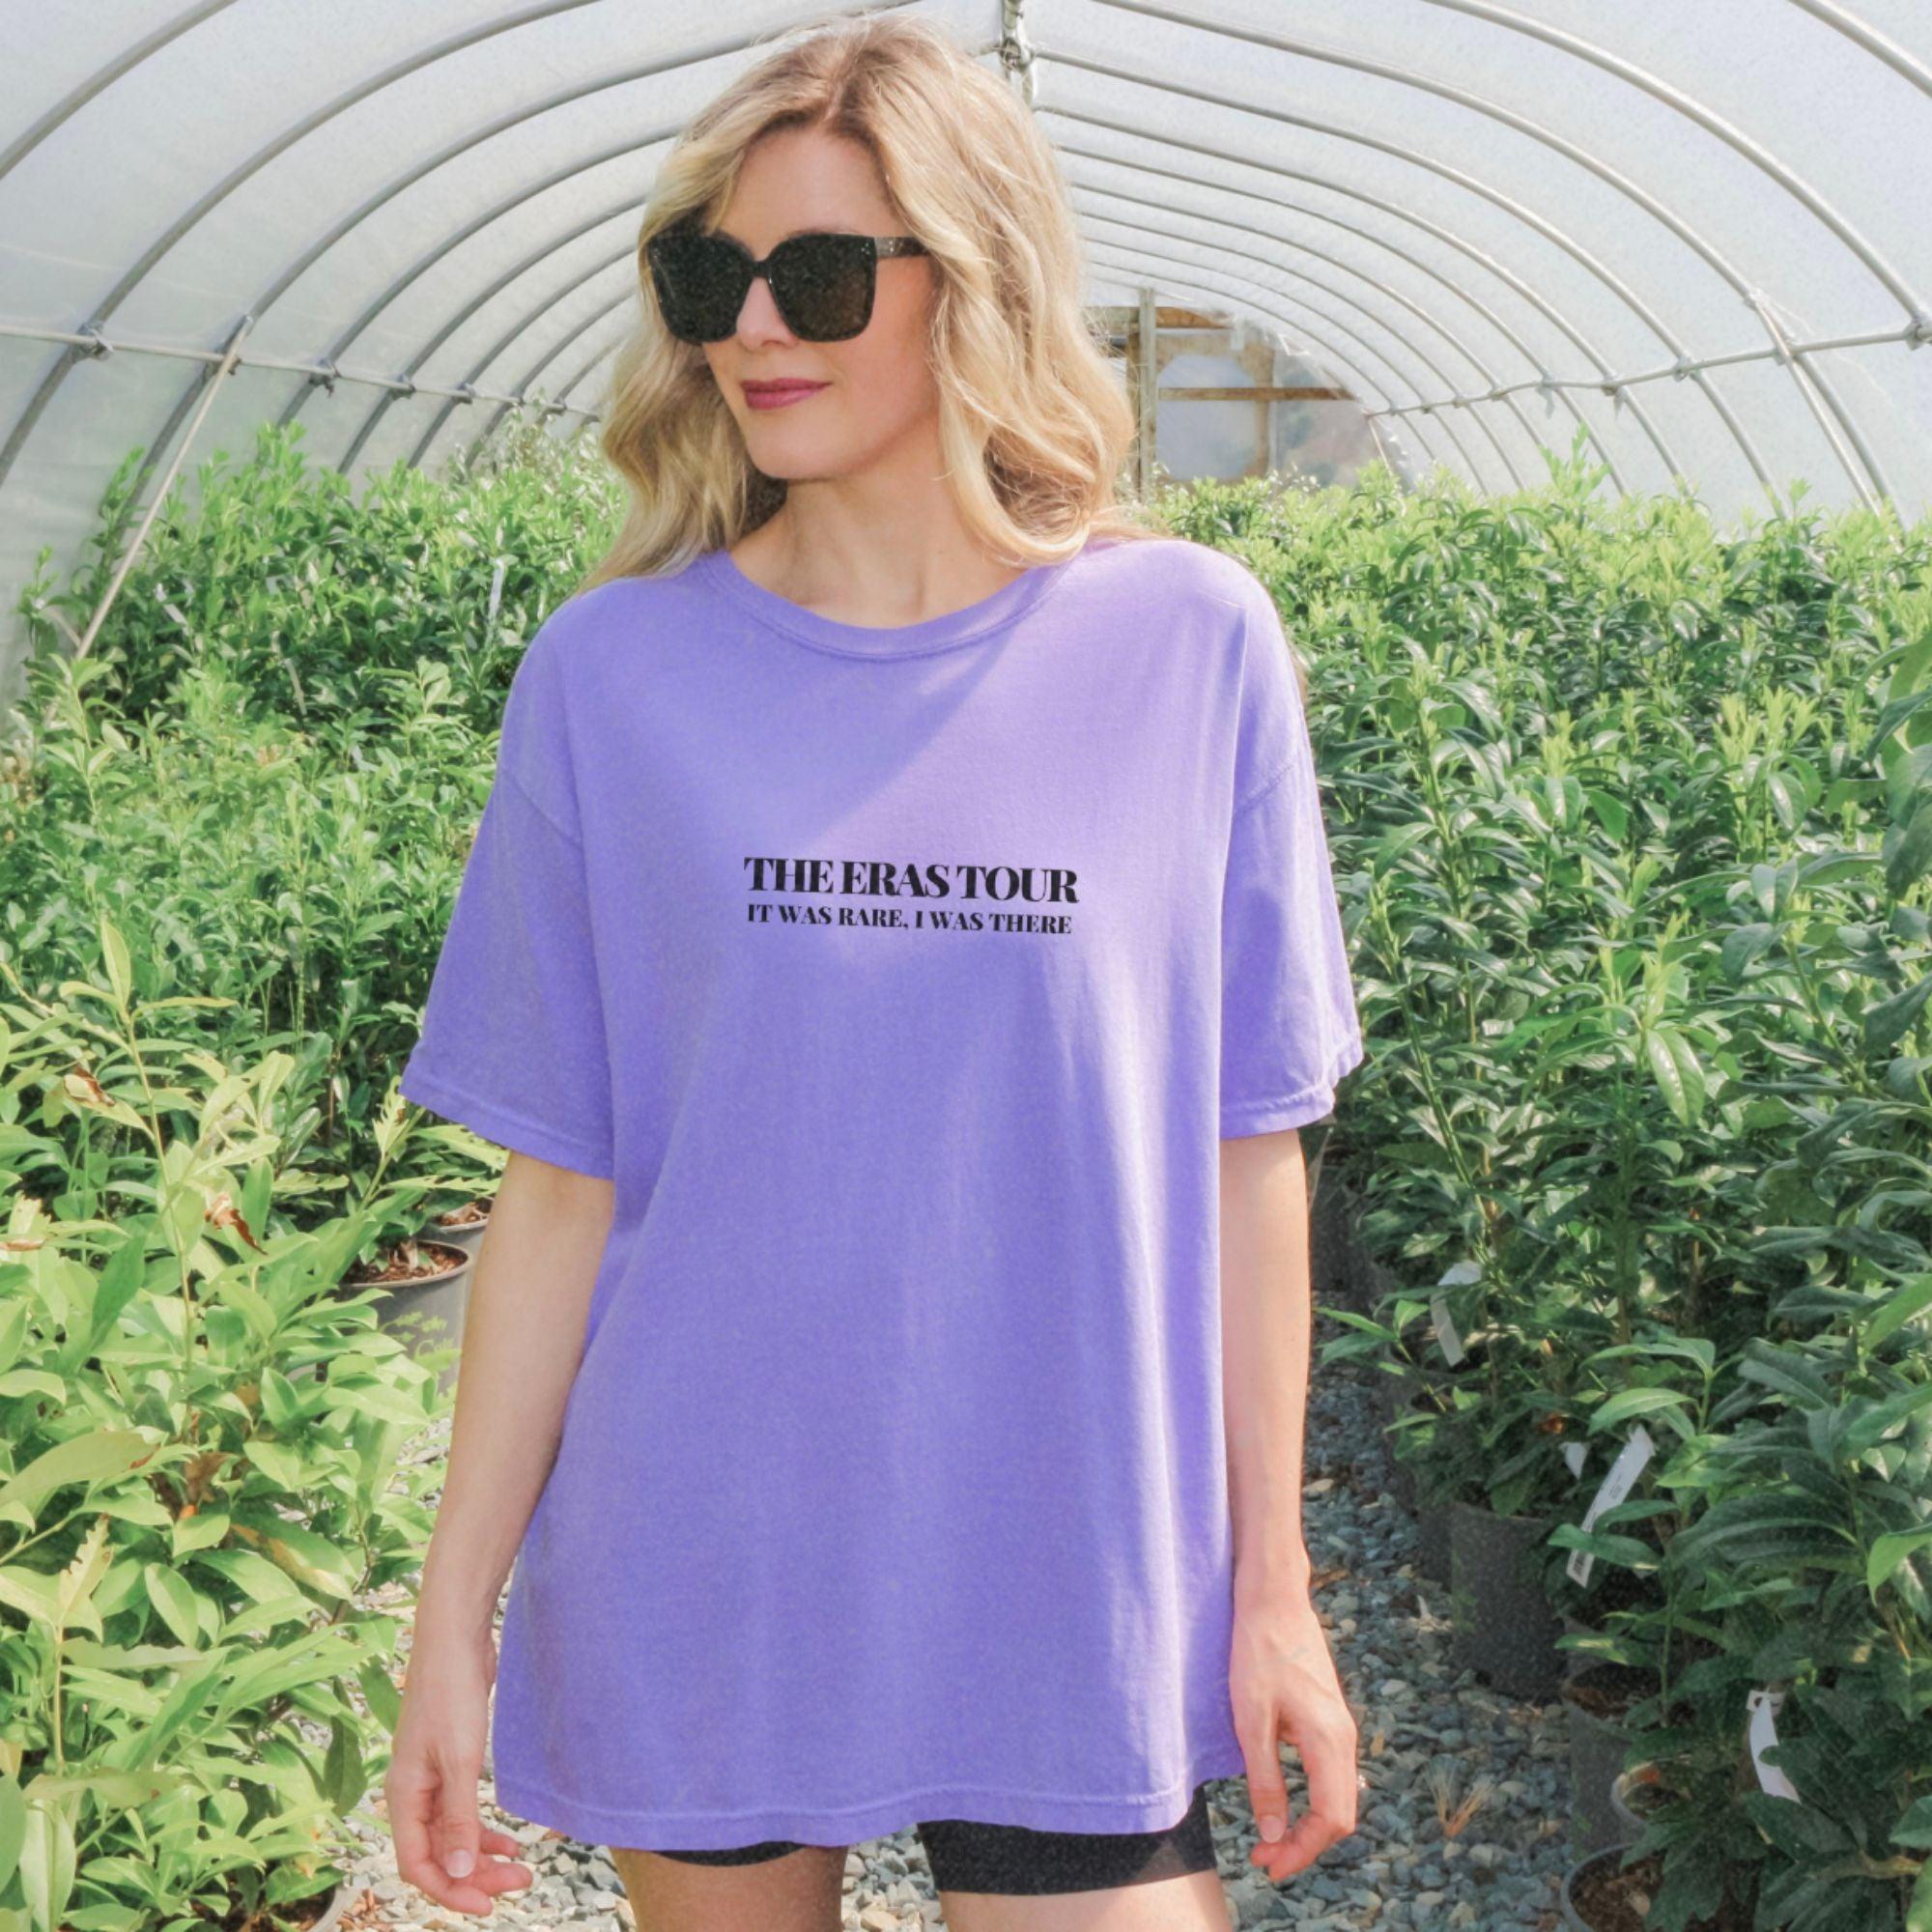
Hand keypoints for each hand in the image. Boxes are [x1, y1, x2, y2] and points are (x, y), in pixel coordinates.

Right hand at [386, 1619, 533, 1914]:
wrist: (457, 1639)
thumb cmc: (452, 1693)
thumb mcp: (460, 1760)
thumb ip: (458, 1819)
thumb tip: (457, 1874)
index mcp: (403, 1796)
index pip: (417, 1865)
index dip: (450, 1890)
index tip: (490, 1903)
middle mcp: (412, 1793)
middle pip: (437, 1854)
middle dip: (475, 1875)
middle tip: (520, 1882)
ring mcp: (431, 1778)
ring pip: (452, 1835)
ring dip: (483, 1854)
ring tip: (522, 1866)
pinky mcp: (451, 1761)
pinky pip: (462, 1811)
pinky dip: (483, 1829)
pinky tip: (508, 1838)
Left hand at [1230, 1588, 1359, 1882]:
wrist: (1274, 1599)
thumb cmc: (1258, 1652)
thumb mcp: (1251, 1718)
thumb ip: (1265, 1778)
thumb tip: (1274, 1833)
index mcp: (1329, 1741)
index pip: (1331, 1819)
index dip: (1303, 1850)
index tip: (1269, 1864)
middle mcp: (1344, 1738)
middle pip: (1340, 1813)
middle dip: (1306, 1844)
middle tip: (1265, 1857)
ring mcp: (1340, 1726)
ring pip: (1337, 1794)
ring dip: (1309, 1823)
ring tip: (1271, 1837)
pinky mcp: (1329, 1717)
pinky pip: (1331, 1773)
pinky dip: (1312, 1798)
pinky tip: (1285, 1800)